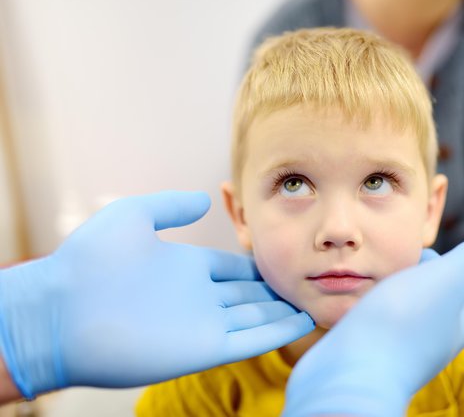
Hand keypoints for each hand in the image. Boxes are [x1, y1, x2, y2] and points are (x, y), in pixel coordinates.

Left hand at [0, 191, 313, 398]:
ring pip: (255, 318)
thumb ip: (171, 206)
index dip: (257, 267)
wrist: (61, 310)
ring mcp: (202, 324)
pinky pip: (249, 341)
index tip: (282, 262)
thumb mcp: (133, 216)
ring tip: (316, 304)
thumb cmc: (90, 260)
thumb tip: (206, 199)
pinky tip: (301, 321)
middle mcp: (197, 298)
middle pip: (248, 294)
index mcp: (184, 268)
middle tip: (309, 285)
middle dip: (276, 291)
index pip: (232, 269)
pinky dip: (276, 333)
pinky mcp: (202, 349)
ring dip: (283, 312)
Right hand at [283, 237, 463, 416]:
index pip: (446, 279)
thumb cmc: (403, 321)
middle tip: (386, 271)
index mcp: (456, 325)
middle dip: (402, 277)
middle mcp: (432, 343)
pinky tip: (354, 312)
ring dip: (379, 294)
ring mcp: (400, 353)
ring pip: (392, 309)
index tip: (410, 257)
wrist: (353, 371)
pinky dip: (362, 314)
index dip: (427, 261)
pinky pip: (369, 326)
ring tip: (368, 290)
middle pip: (418, 293)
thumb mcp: (447, 278)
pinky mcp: (370, 357)